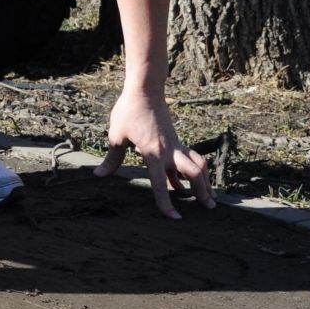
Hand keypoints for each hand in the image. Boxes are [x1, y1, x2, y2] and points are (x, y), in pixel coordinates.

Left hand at [94, 89, 216, 218]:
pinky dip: (192, 172)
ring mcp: (175, 144)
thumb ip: (112, 158)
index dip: (166, 203)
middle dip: (202, 192)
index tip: (175, 218)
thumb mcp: (116, 135)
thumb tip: (99, 175)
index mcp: (152, 153)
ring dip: (204, 181)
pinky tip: (185, 184)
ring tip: (209, 198)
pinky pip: (189, 158)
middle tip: (209, 208)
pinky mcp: (176, 140)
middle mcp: (169, 150)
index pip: (161, 184)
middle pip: (194, 173)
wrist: (145, 90)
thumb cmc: (129, 111)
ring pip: (198, 165)